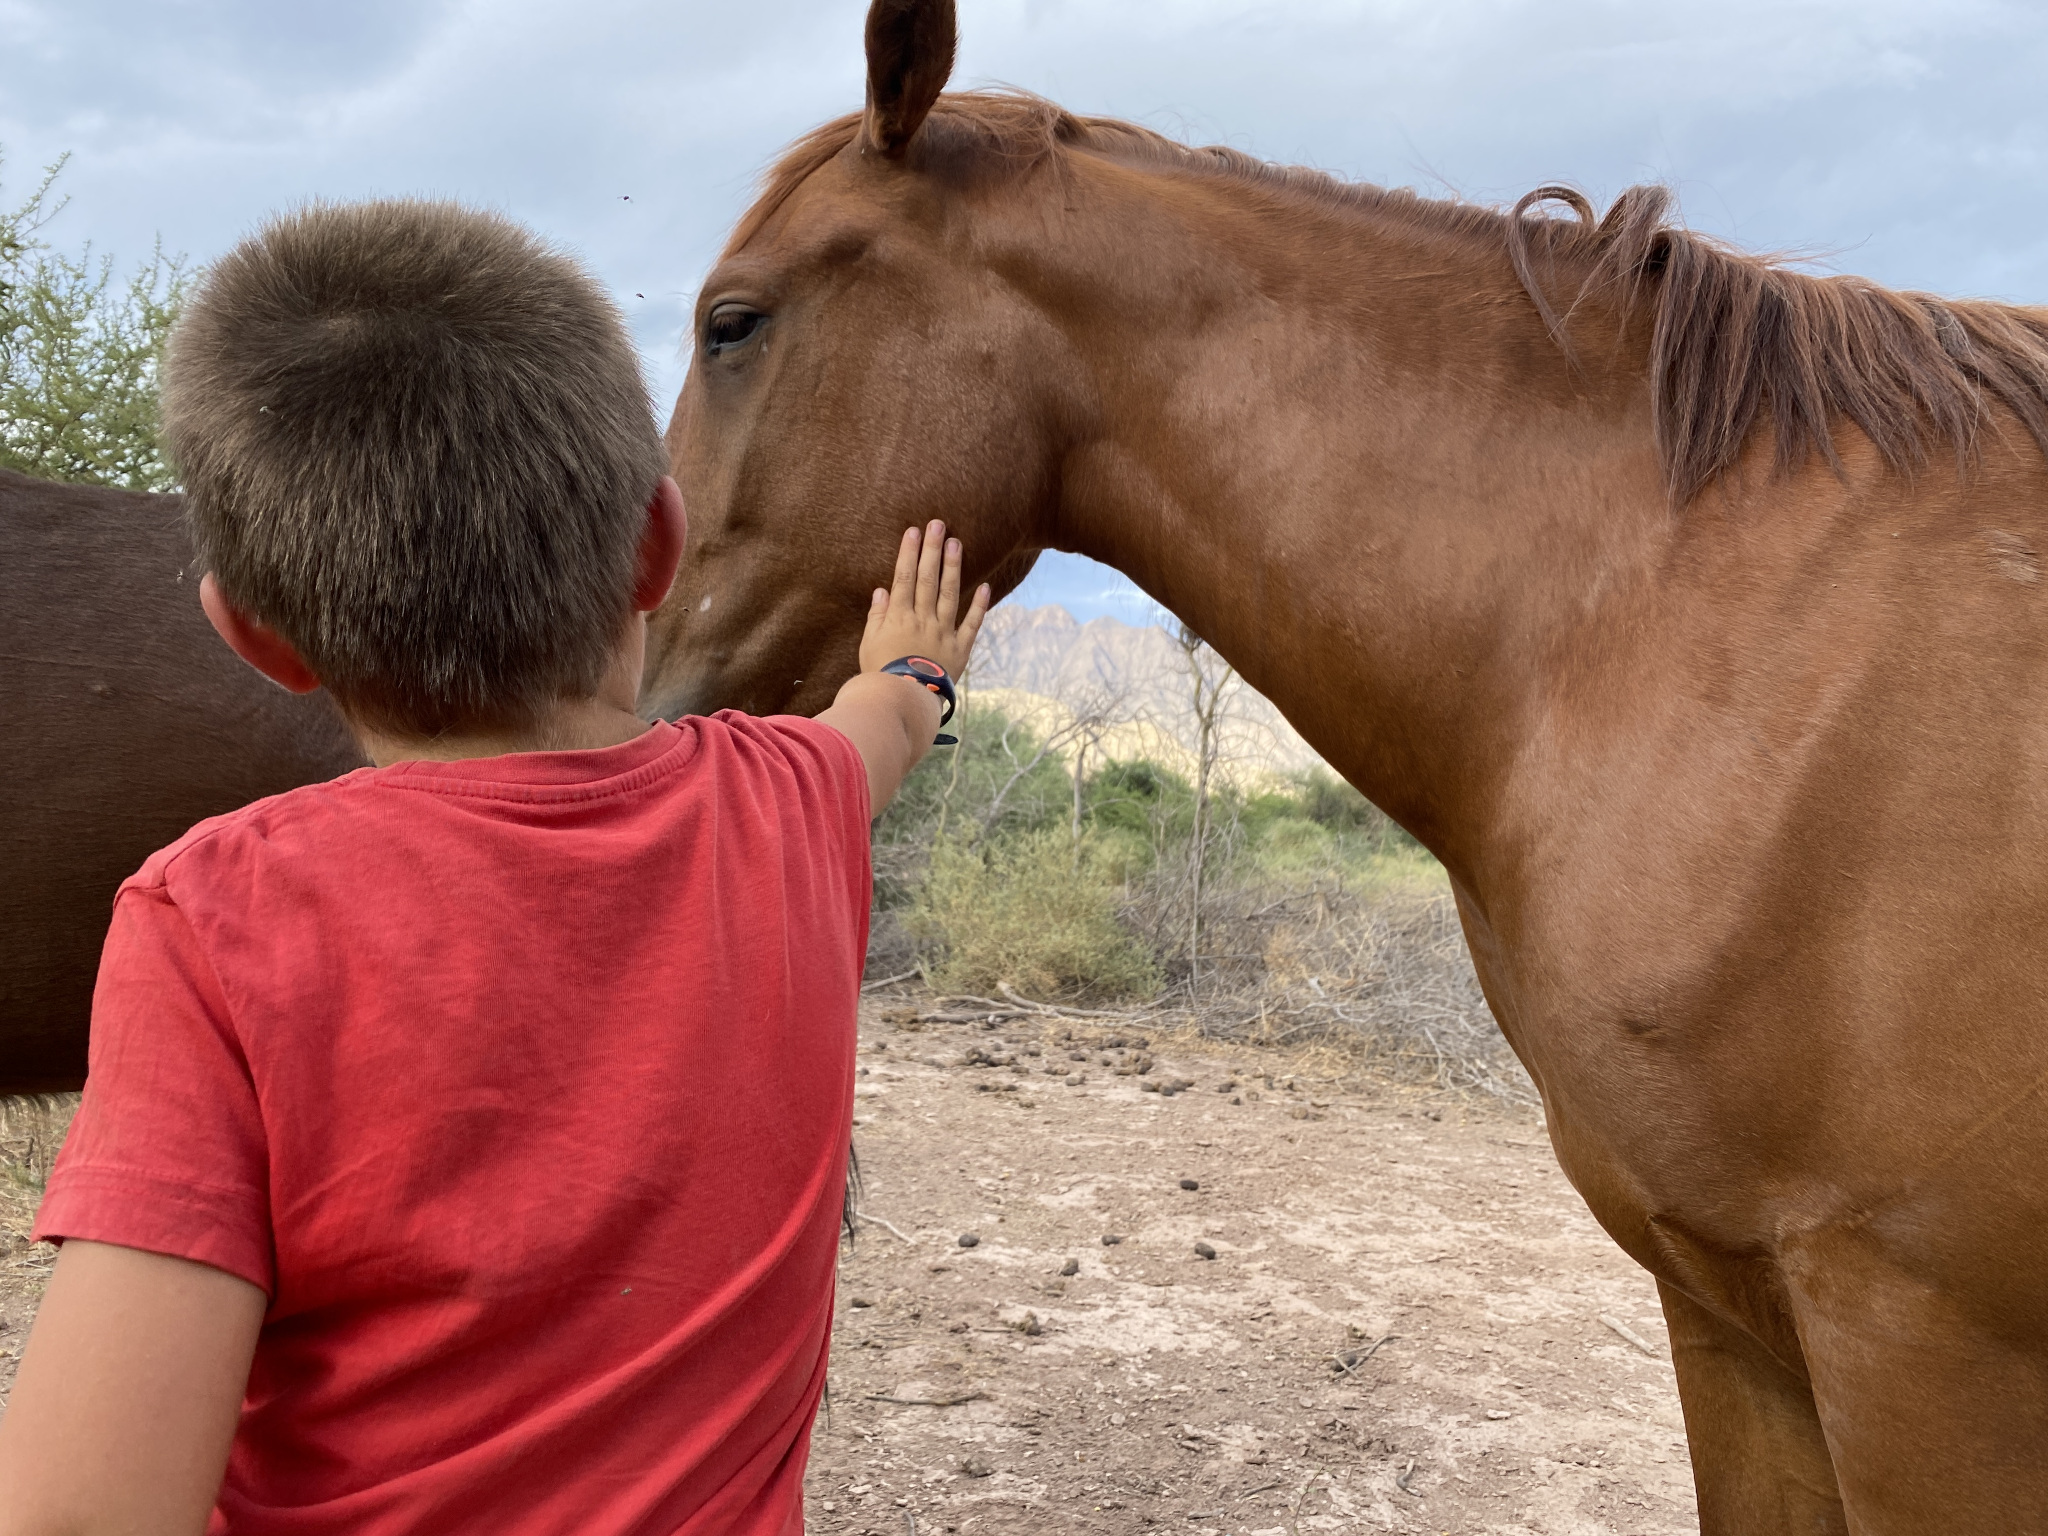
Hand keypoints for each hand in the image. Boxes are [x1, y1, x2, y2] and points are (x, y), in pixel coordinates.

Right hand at [859, 521, 990, 680]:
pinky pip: (971, 624)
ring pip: (950, 594)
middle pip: (927, 579)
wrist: (903, 700)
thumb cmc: (880, 675)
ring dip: (953, 567)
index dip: (909, 552)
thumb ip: (877, 617)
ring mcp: (943, 633)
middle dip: (932, 550)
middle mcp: (923, 620)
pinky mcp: (960, 649)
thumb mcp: (869, 645)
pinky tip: (986, 586)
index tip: (913, 531)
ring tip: (957, 543)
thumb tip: (882, 590)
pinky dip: (980, 606)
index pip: (904, 577)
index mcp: (899, 618)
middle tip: (938, 524)